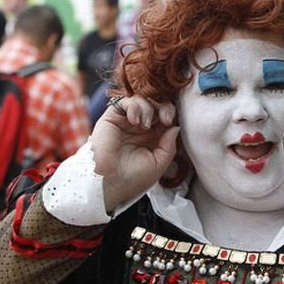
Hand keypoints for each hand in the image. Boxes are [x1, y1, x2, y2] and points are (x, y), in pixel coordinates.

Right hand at [91, 96, 179, 211]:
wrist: (107, 183)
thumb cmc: (132, 178)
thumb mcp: (158, 164)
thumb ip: (169, 146)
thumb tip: (176, 126)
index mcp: (155, 138)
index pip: (168, 117)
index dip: (172, 114)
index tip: (171, 122)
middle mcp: (142, 128)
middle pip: (158, 105)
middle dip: (164, 108)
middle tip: (165, 119)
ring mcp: (128, 122)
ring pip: (143, 100)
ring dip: (148, 108)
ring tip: (145, 125)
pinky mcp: (113, 117)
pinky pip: (125, 101)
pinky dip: (133, 106)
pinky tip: (134, 121)